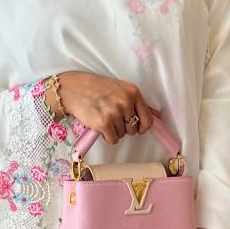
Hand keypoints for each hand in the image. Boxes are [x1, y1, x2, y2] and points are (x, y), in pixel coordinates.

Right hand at [44, 71, 160, 143]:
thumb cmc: (96, 89)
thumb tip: (157, 116)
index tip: (136, 128)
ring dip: (113, 131)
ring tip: (102, 117)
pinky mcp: (104, 123)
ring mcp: (115, 112)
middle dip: (123, 127)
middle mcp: (125, 101)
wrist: (72, 89)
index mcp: (133, 92)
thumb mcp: (119, 89)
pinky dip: (106, 136)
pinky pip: (112, 139)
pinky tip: (98, 125)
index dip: (141, 127)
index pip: (148, 119)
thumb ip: (136, 103)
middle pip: (133, 130)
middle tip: (110, 116)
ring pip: (122, 135)